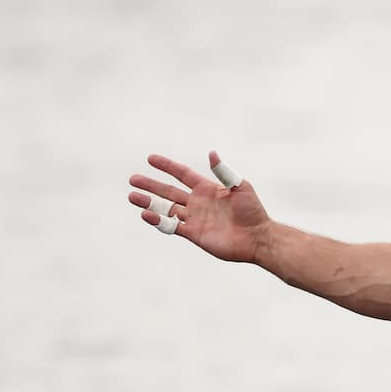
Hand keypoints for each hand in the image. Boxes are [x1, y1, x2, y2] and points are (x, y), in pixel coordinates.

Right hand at [127, 151, 269, 262]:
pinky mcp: (194, 234)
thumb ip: (224, 172)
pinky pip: (171, 226)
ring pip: (166, 209)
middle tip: (133, 179)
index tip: (151, 158)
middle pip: (169, 191)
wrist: (258, 238)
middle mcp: (198, 203)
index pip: (182, 174)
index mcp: (207, 189)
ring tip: (132, 196)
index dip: (167, 167)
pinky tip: (145, 214)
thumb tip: (212, 153)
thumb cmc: (253, 211)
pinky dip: (158, 221)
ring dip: (149, 203)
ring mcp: (195, 219)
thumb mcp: (241, 187)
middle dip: (151, 185)